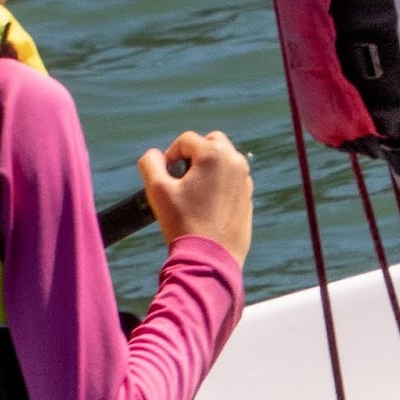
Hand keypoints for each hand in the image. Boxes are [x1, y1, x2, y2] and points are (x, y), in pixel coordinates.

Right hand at [137, 130, 252, 267]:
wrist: (209, 259)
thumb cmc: (183, 222)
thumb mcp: (157, 190)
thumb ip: (150, 163)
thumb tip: (155, 155)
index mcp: (214, 154)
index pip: (185, 140)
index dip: (170, 155)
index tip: (164, 176)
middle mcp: (235, 162)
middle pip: (211, 142)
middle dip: (193, 154)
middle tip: (180, 177)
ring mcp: (245, 181)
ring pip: (224, 161)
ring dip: (207, 168)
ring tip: (192, 193)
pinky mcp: (248, 199)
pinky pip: (232, 181)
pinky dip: (219, 185)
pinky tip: (206, 206)